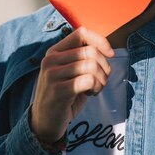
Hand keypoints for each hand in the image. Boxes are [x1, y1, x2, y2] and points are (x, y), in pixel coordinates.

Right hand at [30, 27, 113, 142]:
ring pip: (91, 66)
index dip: (101, 41)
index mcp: (54, 51)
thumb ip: (82, 58)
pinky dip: (96, 87)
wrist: (44, 121)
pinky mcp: (58, 90)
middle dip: (104, 67)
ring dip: (101, 80)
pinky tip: (90, 94)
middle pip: (90, 51)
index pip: (82, 33)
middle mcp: (50, 60)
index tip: (110, 55)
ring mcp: (52, 75)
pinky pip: (88, 80)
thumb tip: (107, 50)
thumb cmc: (64, 95)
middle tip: (101, 81)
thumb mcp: (70, 72)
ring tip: (95, 89)